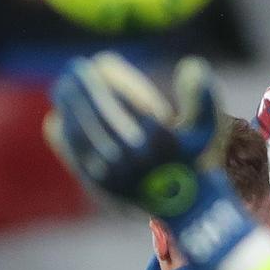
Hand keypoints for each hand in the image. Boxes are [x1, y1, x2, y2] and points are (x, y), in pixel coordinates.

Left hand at [45, 54, 222, 208]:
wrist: (183, 208)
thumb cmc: (191, 158)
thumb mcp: (207, 127)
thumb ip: (204, 95)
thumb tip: (190, 65)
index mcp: (162, 138)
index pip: (124, 95)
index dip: (109, 75)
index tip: (99, 60)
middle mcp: (135, 156)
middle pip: (97, 111)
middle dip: (83, 86)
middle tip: (74, 67)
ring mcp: (114, 173)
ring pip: (80, 131)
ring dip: (69, 105)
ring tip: (63, 87)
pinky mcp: (99, 186)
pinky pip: (73, 152)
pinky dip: (65, 131)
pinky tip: (62, 115)